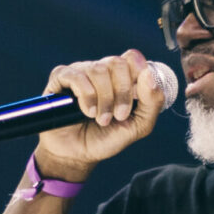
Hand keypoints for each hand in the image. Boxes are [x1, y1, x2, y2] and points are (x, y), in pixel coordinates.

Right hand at [32, 49, 166, 177]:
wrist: (77, 155)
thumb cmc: (106, 138)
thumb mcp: (138, 126)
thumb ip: (153, 102)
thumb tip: (149, 75)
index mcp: (121, 77)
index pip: (132, 58)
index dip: (137, 75)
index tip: (136, 99)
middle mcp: (101, 70)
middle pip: (117, 62)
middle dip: (121, 93)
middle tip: (118, 116)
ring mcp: (80, 72)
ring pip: (98, 70)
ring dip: (103, 99)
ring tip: (100, 119)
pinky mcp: (60, 78)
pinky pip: (76, 76)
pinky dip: (86, 96)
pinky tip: (86, 112)